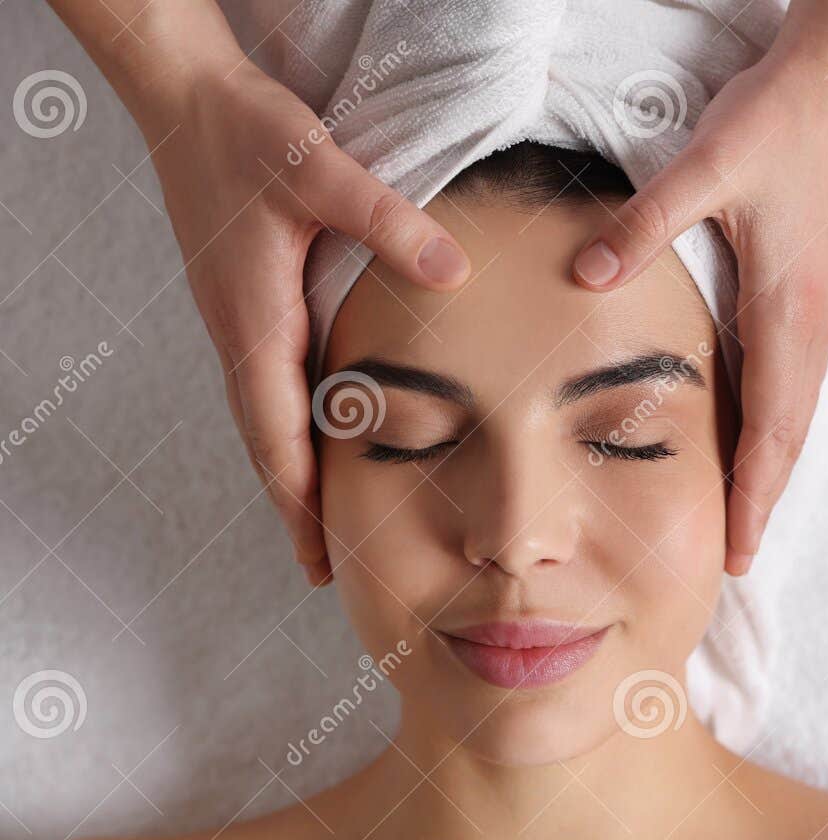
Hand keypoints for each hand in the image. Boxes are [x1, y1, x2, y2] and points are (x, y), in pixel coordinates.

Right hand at [137, 55, 471, 584]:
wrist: (191, 97)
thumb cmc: (247, 134)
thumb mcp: (321, 170)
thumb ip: (387, 220)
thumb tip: (454, 272)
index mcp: (254, 322)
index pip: (274, 434)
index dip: (297, 499)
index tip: (318, 557)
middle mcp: (242, 333)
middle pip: (267, 443)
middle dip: (295, 508)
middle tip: (324, 570)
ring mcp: (242, 320)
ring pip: (268, 417)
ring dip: (294, 473)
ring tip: (326, 525)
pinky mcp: (251, 303)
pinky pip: (274, 384)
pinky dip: (295, 427)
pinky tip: (324, 439)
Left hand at [569, 21, 827, 575]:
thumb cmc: (779, 120)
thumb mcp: (705, 166)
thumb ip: (643, 225)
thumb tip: (584, 273)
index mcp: (791, 306)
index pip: (774, 427)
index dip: (754, 494)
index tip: (738, 552)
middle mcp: (816, 318)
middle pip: (792, 433)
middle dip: (765, 499)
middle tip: (739, 557)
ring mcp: (826, 304)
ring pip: (800, 407)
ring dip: (774, 463)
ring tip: (746, 510)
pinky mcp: (822, 285)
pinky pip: (800, 375)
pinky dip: (780, 419)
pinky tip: (757, 429)